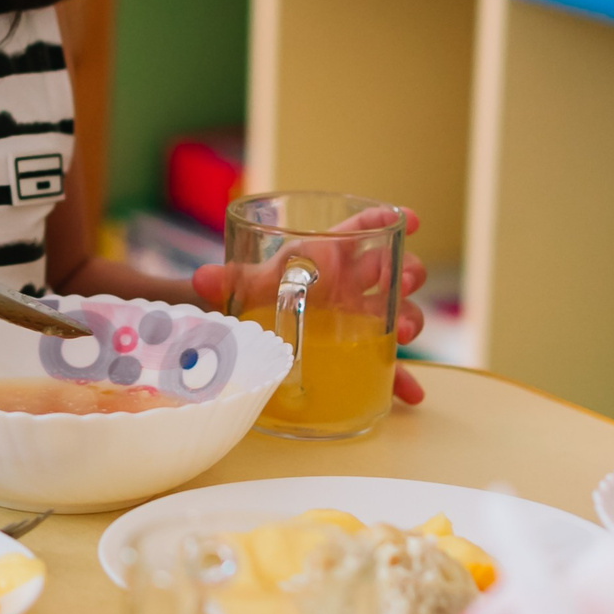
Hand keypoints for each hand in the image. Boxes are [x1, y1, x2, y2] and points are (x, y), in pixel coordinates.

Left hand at [190, 207, 427, 406]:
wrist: (256, 327)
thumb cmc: (262, 293)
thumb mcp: (248, 286)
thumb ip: (229, 281)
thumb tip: (201, 279)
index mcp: (327, 255)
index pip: (359, 230)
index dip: (384, 219)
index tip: (406, 220)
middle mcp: (352, 283)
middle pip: (391, 268)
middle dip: (408, 270)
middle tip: (405, 281)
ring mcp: (363, 317)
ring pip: (400, 310)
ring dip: (411, 318)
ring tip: (406, 333)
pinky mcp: (363, 350)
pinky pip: (388, 361)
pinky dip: (401, 378)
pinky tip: (410, 394)